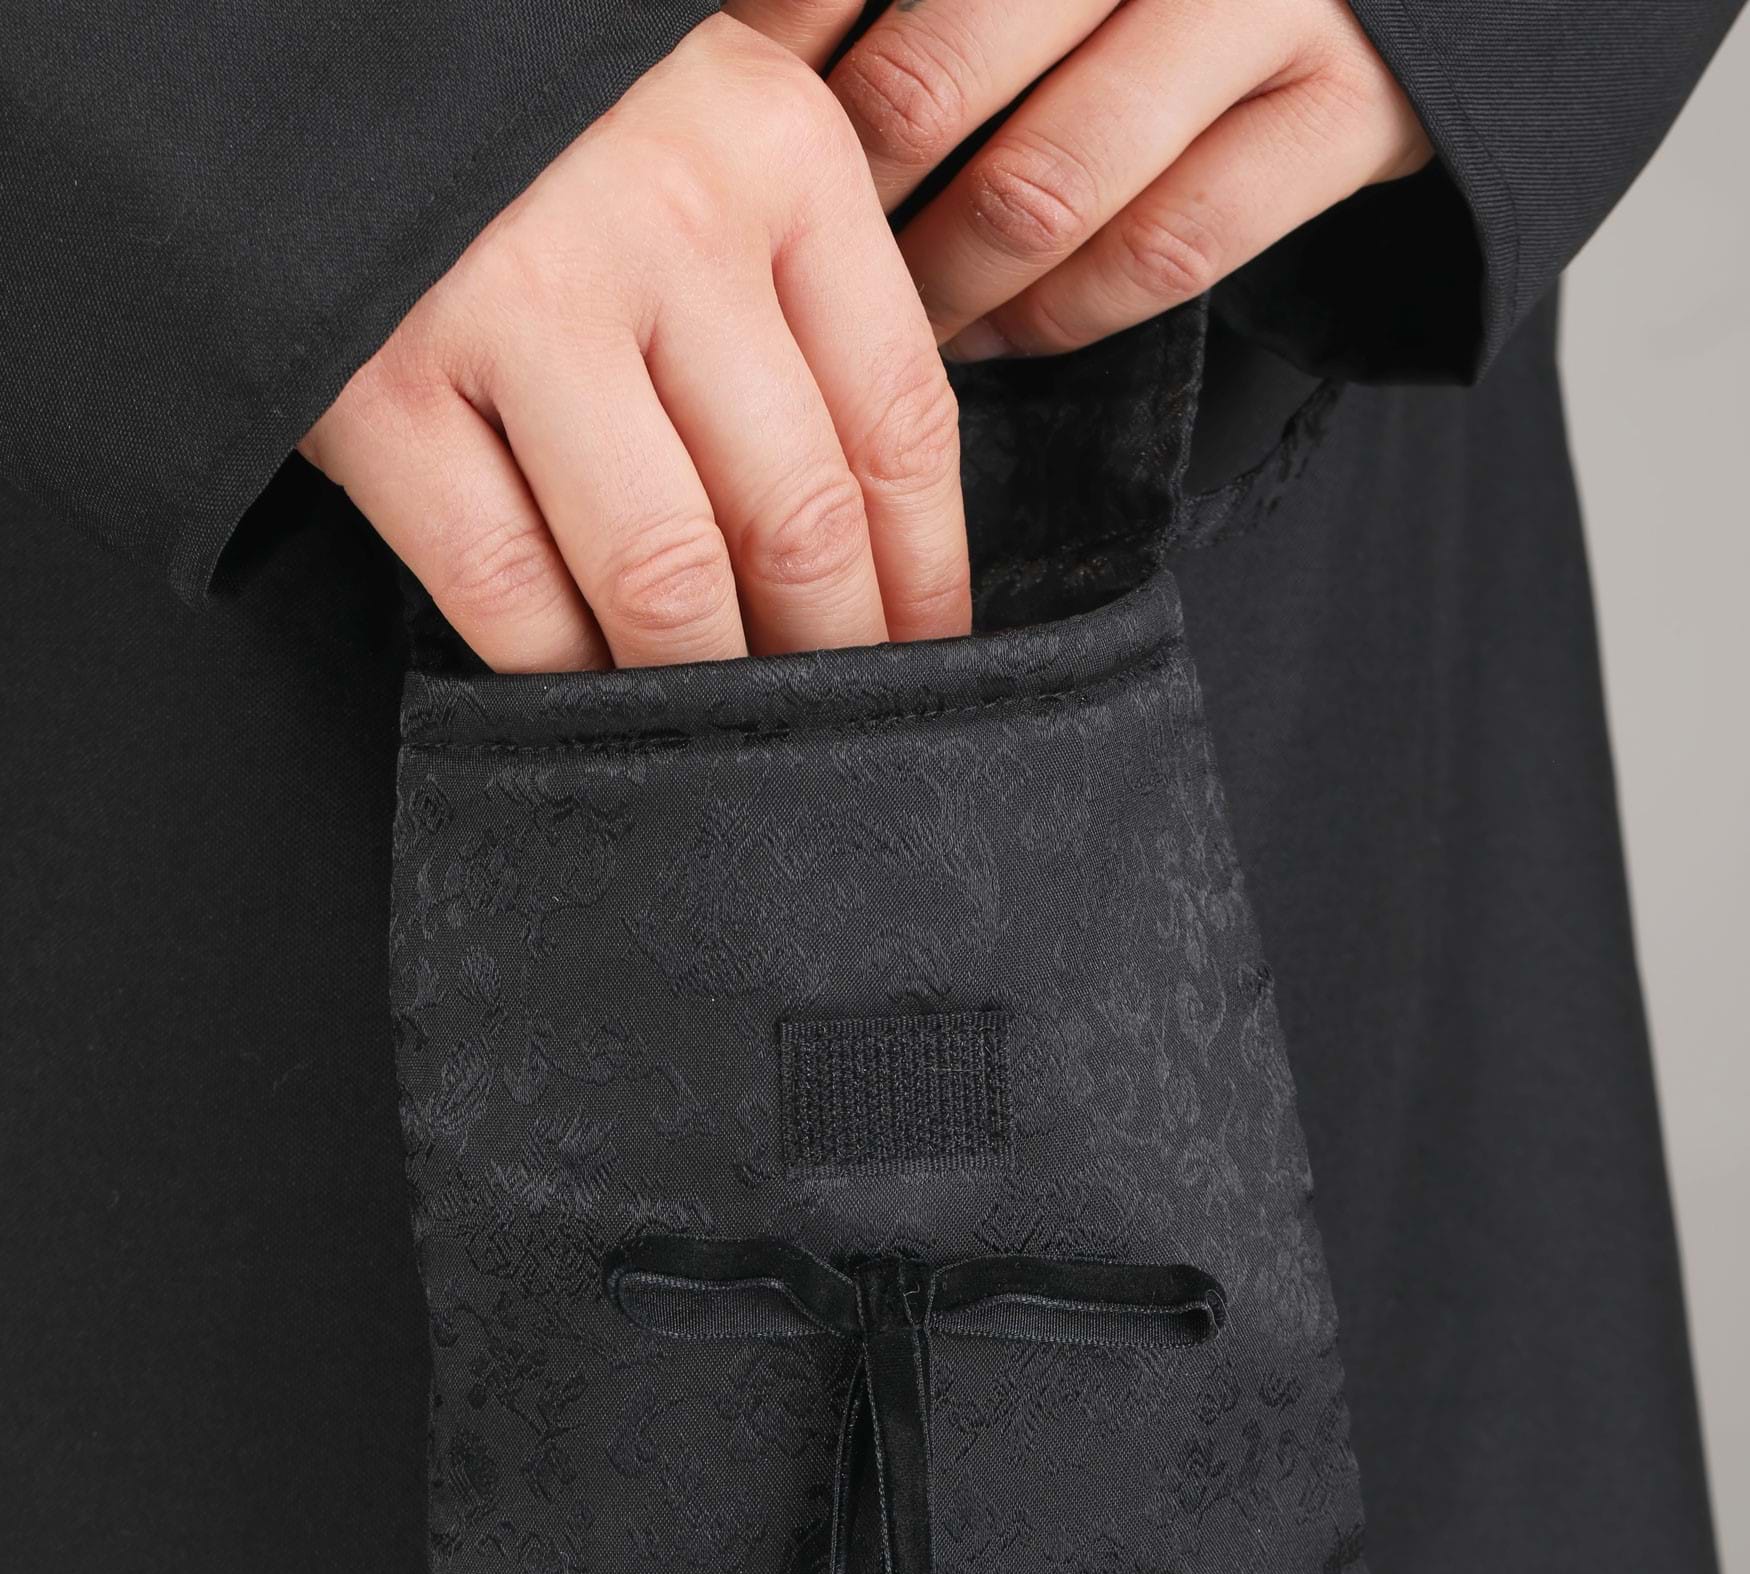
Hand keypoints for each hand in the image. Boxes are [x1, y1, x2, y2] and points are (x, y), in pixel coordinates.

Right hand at [301, 15, 968, 670]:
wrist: (303, 51)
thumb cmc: (537, 126)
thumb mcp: (705, 142)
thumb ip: (792, 288)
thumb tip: (875, 522)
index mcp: (777, 153)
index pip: (900, 425)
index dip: (925, 582)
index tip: (923, 659)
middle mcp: (664, 219)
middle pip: (798, 522)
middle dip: (827, 661)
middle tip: (827, 726)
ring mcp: (515, 303)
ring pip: (665, 577)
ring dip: (702, 685)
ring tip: (719, 729)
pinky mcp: (380, 387)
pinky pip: (508, 592)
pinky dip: (561, 672)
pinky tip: (588, 690)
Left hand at [734, 0, 1431, 358]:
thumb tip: (758, 52)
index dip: (787, 40)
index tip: (741, 121)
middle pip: (937, 71)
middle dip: (854, 186)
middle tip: (796, 244)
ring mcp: (1271, 7)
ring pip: (1050, 184)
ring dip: (945, 278)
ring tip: (889, 314)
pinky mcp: (1350, 114)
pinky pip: (1166, 252)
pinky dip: (1059, 314)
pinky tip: (994, 334)